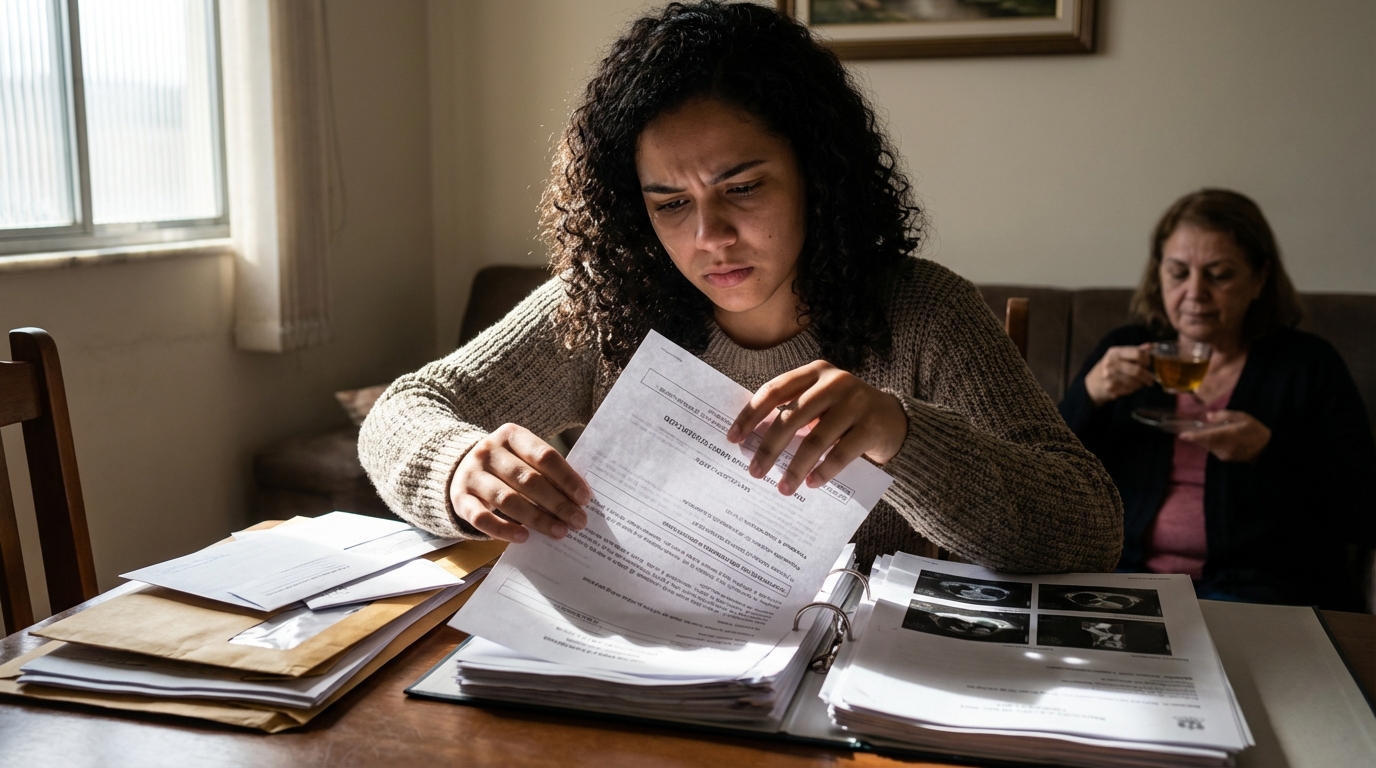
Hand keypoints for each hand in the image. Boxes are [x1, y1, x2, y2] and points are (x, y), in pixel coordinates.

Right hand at [449, 423, 591, 541]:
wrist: (463, 469)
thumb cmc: (507, 466)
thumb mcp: (525, 459)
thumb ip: (548, 473)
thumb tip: (580, 500)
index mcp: (511, 435)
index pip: (544, 456)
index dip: (567, 478)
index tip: (585, 499)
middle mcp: (488, 451)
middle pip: (528, 480)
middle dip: (557, 503)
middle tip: (578, 521)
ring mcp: (471, 474)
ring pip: (507, 499)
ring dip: (537, 518)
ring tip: (559, 532)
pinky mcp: (459, 498)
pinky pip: (482, 518)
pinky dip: (504, 530)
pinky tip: (524, 538)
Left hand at [726, 361, 906, 495]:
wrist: (894, 420)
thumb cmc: (845, 415)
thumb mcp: (819, 404)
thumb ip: (793, 413)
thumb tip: (751, 441)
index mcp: (813, 373)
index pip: (774, 391)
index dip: (750, 415)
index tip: (733, 438)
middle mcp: (834, 382)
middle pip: (791, 417)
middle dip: (769, 448)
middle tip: (755, 471)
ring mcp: (856, 401)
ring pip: (816, 439)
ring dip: (795, 467)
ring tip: (783, 488)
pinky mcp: (872, 425)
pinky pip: (841, 453)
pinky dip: (823, 471)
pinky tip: (811, 484)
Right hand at [1085, 343, 1154, 405]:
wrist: (1092, 383)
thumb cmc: (1109, 367)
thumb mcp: (1119, 355)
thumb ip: (1135, 350)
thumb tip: (1152, 346)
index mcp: (1115, 352)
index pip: (1137, 353)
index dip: (1147, 359)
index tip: (1148, 364)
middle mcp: (1111, 363)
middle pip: (1137, 370)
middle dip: (1147, 376)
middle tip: (1151, 379)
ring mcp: (1109, 376)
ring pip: (1135, 381)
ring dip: (1141, 383)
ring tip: (1141, 383)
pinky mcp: (1110, 388)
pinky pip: (1129, 389)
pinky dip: (1133, 389)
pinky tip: (1132, 387)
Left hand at [1179, 410, 1271, 462]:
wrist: (1266, 449)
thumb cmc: (1254, 430)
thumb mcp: (1243, 417)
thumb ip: (1225, 415)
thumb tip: (1209, 416)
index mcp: (1227, 435)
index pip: (1206, 436)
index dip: (1193, 436)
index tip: (1182, 435)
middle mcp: (1223, 447)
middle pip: (1204, 442)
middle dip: (1197, 437)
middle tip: (1190, 431)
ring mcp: (1223, 454)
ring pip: (1208, 446)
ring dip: (1204, 440)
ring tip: (1205, 433)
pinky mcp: (1225, 459)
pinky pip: (1213, 450)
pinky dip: (1211, 444)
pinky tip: (1216, 439)